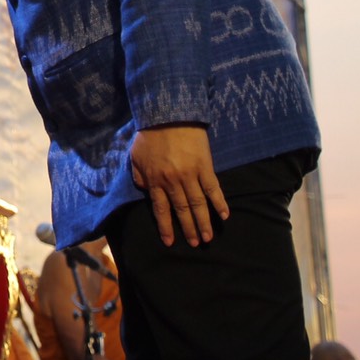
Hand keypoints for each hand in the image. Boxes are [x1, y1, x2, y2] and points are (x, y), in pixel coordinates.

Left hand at [129, 124, 228, 246]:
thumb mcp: (136, 156)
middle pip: (181, 210)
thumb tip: (143, 190)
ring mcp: (190, 175)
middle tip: (196, 244)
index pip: (160, 209)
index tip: (170, 242)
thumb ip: (138, 175)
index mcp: (154, 180)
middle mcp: (172, 181)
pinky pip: (213, 188)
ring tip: (208, 237)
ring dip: (204, 222)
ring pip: (198, 204)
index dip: (166, 226)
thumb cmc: (150, 135)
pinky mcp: (205, 166)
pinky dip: (219, 202)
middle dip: (188, 229)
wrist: (168, 115)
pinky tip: (224, 215)